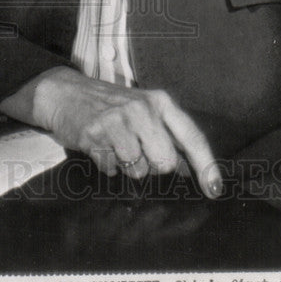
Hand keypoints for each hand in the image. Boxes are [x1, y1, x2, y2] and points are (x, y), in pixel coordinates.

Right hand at [0, 66, 223, 196]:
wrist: (66, 92)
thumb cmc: (110, 105)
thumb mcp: (143, 109)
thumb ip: (168, 134)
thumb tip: (191, 169)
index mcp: (160, 102)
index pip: (192, 136)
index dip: (206, 166)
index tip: (214, 189)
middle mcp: (142, 109)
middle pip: (165, 162)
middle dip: (154, 166)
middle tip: (139, 152)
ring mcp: (118, 120)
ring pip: (138, 169)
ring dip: (127, 166)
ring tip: (115, 146)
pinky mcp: (95, 133)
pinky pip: (112, 168)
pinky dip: (107, 164)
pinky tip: (100, 146)